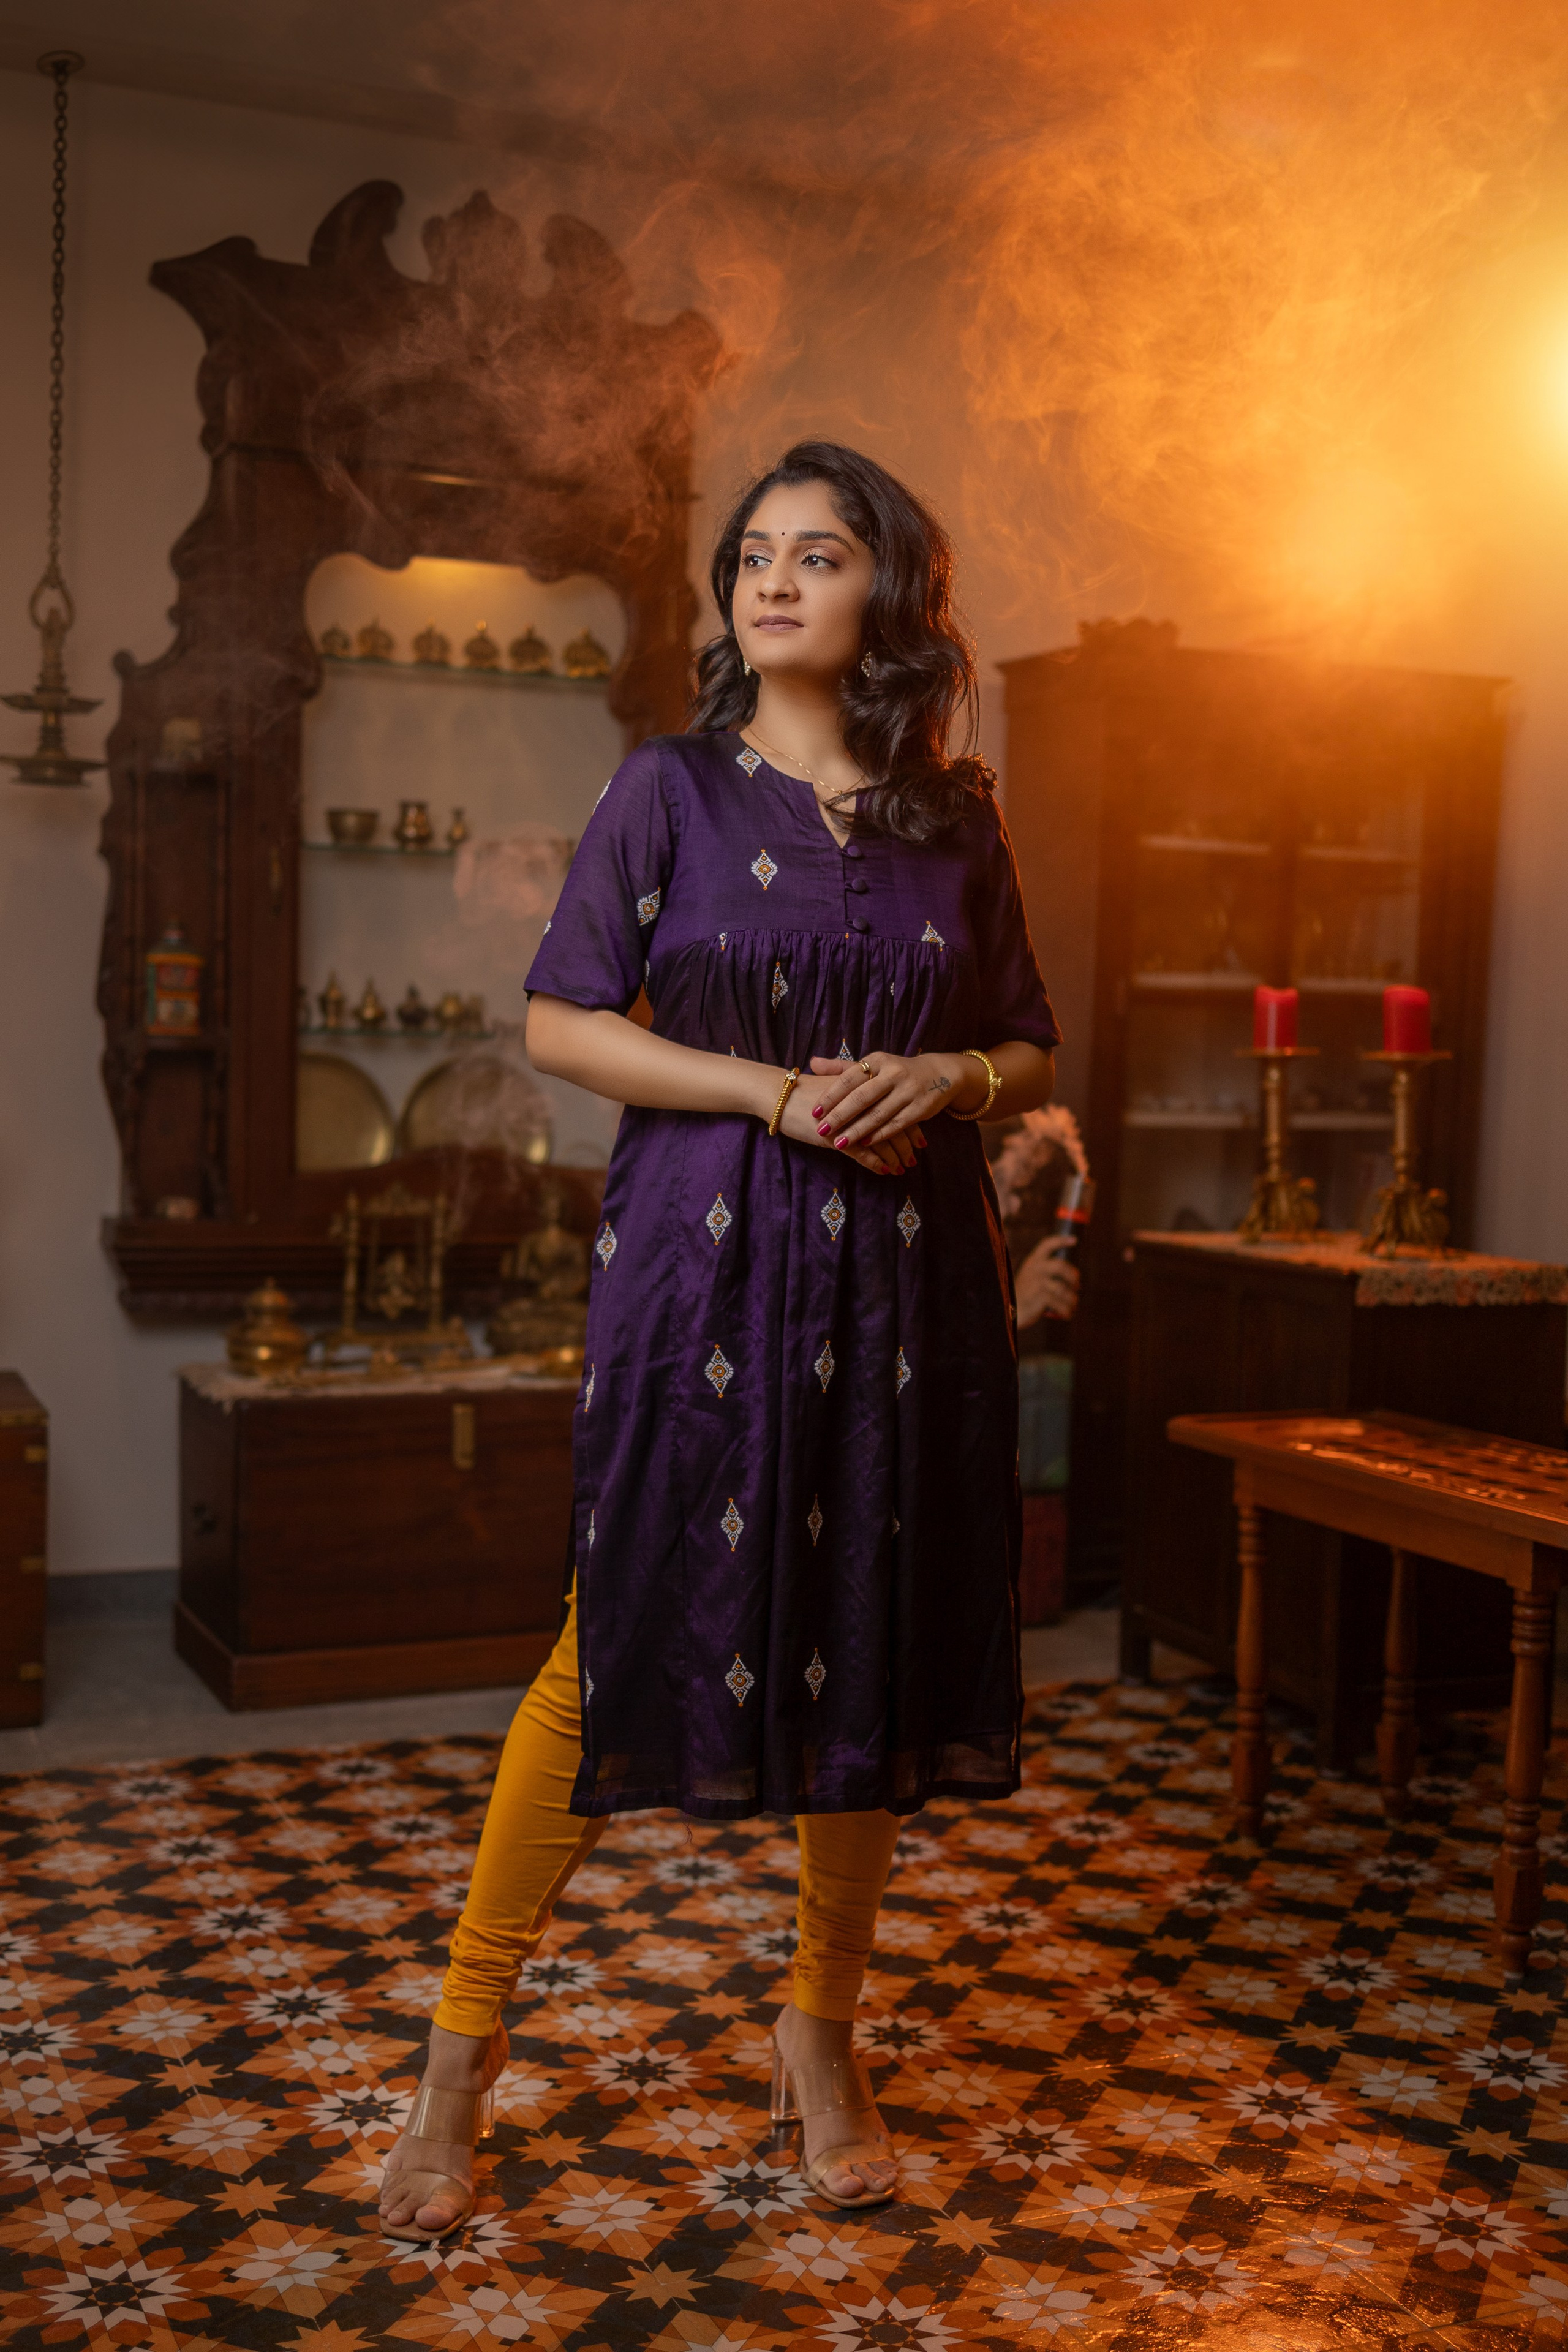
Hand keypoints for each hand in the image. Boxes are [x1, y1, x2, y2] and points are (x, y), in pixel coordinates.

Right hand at [775, 1080, 910, 1172]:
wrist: (778, 1095)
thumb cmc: (804, 1091)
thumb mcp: (834, 1087)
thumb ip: (854, 1092)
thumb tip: (869, 1102)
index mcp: (863, 1088)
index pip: (894, 1108)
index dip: (910, 1124)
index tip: (920, 1138)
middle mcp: (861, 1103)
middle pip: (893, 1124)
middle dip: (907, 1144)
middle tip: (915, 1157)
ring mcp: (849, 1121)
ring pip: (881, 1140)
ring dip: (894, 1156)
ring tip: (902, 1168)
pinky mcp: (836, 1136)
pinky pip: (862, 1153)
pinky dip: (876, 1163)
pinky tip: (885, 1171)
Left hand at [806, 1052, 967, 1154]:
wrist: (941, 1073)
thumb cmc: (896, 1071)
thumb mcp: (873, 1063)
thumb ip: (842, 1067)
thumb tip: (812, 1063)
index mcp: (878, 1060)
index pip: (849, 1078)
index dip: (831, 1095)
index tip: (815, 1111)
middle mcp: (893, 1074)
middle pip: (862, 1097)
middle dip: (840, 1116)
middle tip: (821, 1130)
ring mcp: (908, 1091)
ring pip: (878, 1114)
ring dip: (857, 1130)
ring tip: (838, 1143)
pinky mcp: (920, 1108)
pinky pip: (896, 1125)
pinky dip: (879, 1135)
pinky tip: (864, 1144)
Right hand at [1014, 1234, 1079, 1325]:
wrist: (1010, 1311)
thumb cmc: (1026, 1294)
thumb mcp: (1033, 1277)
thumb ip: (1047, 1272)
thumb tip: (1073, 1276)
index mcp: (1033, 1261)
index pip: (1046, 1244)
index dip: (1061, 1240)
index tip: (1074, 1240)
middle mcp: (1035, 1269)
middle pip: (1060, 1266)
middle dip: (1073, 1276)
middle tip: (1077, 1286)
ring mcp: (1036, 1283)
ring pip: (1063, 1289)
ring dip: (1072, 1299)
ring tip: (1073, 1305)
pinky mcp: (1039, 1297)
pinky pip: (1059, 1303)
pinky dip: (1066, 1310)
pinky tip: (1068, 1314)